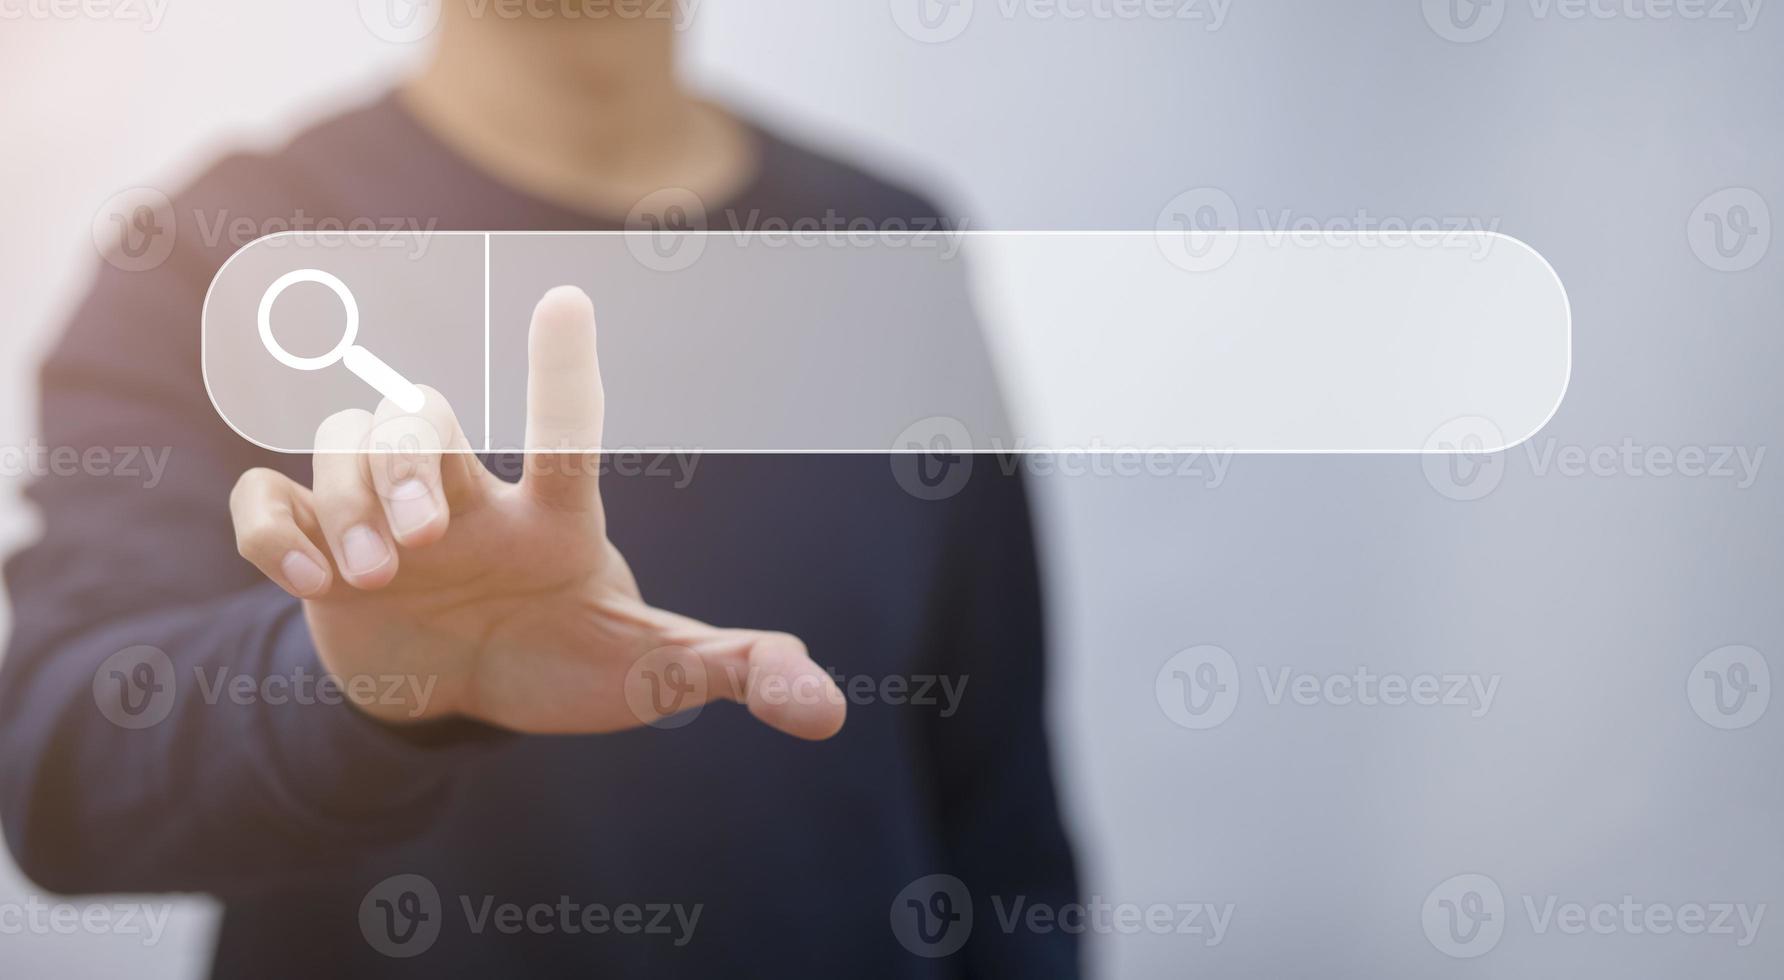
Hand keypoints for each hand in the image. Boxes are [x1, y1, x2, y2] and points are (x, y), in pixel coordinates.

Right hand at [228, 287, 845, 739]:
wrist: (459, 693)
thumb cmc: (565, 661)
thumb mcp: (651, 675)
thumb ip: (738, 673)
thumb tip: (830, 710)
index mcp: (553, 520)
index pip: (564, 432)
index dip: (562, 372)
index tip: (566, 301)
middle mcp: (467, 498)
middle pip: (422, 418)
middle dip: (412, 461)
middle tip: (422, 546)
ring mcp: (386, 517)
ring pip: (343, 441)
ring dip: (348, 496)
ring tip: (374, 577)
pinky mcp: (320, 550)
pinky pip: (270, 503)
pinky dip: (277, 529)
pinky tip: (312, 582)